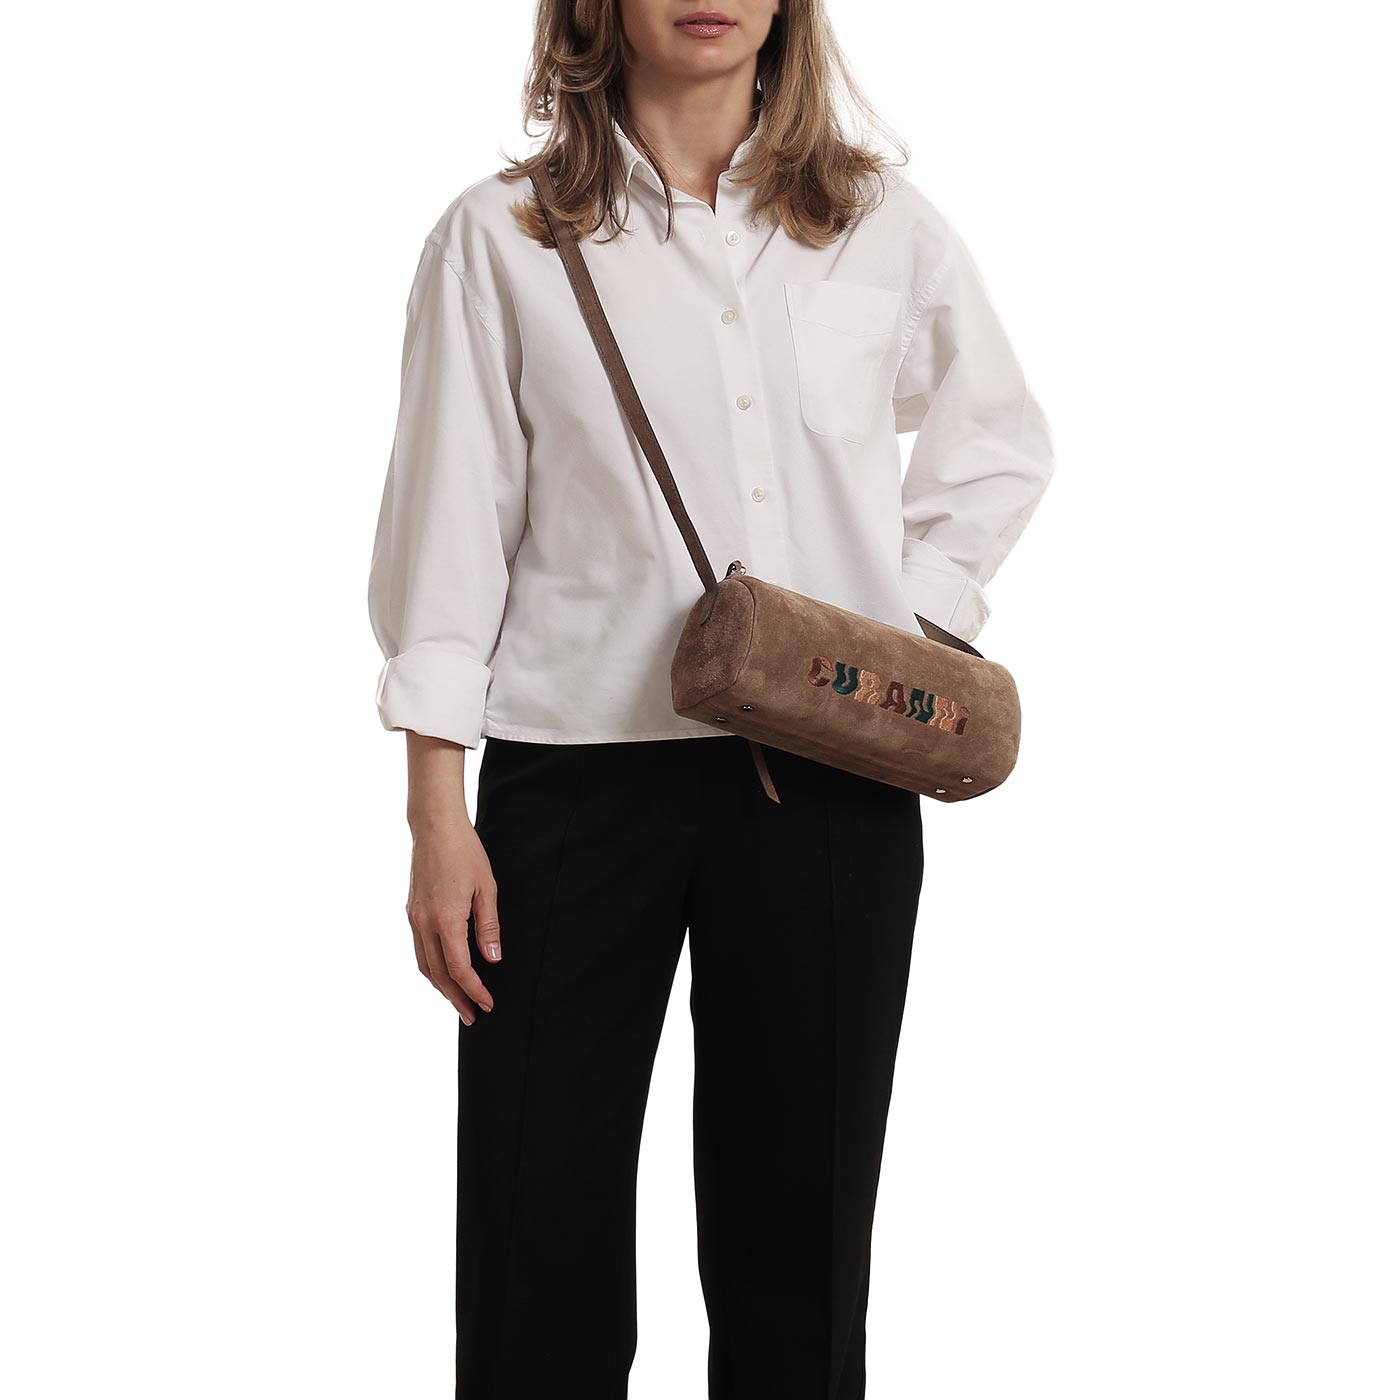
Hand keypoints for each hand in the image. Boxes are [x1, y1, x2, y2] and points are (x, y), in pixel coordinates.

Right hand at [405, 820, 501, 1024]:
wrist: (435, 827)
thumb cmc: (465, 853)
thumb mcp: (487, 889)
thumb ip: (489, 927)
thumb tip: (493, 959)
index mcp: (446, 919)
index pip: (459, 968)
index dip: (474, 990)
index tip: (488, 1003)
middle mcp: (424, 923)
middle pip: (438, 974)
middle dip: (456, 999)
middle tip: (472, 1016)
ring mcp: (414, 918)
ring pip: (424, 965)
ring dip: (441, 988)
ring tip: (458, 1002)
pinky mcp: (411, 912)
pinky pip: (419, 950)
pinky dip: (431, 968)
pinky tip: (443, 973)